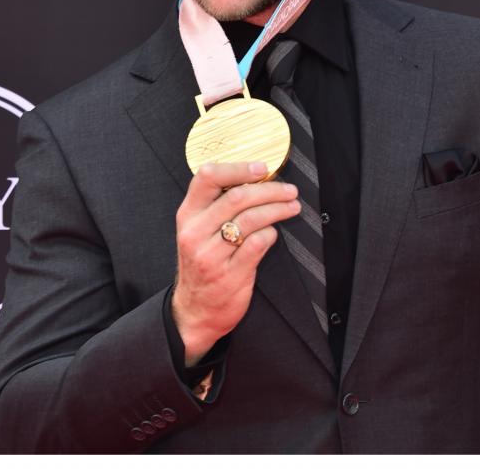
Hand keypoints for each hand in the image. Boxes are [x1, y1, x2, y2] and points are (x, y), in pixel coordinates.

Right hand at [170, 162, 298, 365]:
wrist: (195, 310)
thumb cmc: (201, 265)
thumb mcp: (196, 232)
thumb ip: (215, 207)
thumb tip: (251, 180)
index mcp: (187, 216)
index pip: (206, 178)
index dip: (237, 168)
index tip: (262, 168)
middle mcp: (195, 232)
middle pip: (236, 197)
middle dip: (270, 190)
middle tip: (289, 190)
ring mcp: (211, 255)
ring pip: (250, 220)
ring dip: (277, 209)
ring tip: (292, 206)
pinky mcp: (230, 274)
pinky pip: (257, 244)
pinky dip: (271, 234)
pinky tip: (275, 232)